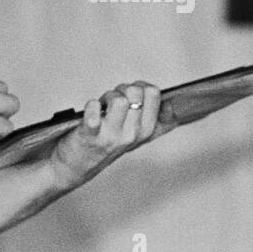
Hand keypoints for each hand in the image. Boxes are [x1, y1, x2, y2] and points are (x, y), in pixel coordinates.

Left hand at [50, 81, 168, 189]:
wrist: (77, 165)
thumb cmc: (105, 144)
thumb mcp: (135, 135)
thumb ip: (155, 122)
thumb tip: (175, 108)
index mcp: (146, 131)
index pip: (154, 93)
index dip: (139, 87)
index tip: (130, 96)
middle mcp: (132, 134)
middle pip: (136, 92)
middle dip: (122, 89)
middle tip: (112, 101)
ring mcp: (112, 136)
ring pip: (119, 99)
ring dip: (106, 97)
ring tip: (101, 107)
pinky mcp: (90, 135)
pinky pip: (93, 112)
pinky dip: (91, 107)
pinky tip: (90, 111)